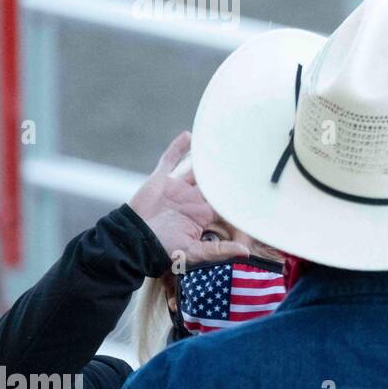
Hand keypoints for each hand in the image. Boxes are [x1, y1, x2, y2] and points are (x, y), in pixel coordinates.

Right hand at [127, 132, 249, 266]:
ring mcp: (177, 188)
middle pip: (214, 181)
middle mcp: (193, 198)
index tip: (255, 182)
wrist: (132, 239)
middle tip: (244, 156)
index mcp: (203, 213)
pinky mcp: (161, 179)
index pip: (225, 199)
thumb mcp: (193, 252)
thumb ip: (219, 250)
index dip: (237, 192)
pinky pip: (170, 160)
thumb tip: (246, 253)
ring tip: (222, 144)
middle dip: (226, 171)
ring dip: (206, 157)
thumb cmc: (162, 249)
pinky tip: (189, 136)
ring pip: (196, 168)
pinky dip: (179, 148)